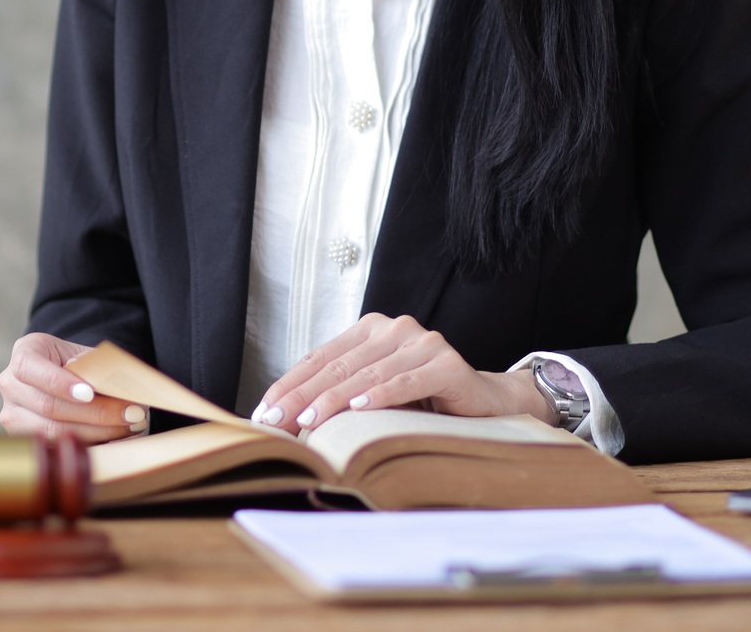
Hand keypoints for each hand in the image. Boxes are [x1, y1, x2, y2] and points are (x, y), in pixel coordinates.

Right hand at [0, 332, 147, 443]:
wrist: (65, 376)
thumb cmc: (78, 364)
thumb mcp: (87, 355)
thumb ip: (99, 368)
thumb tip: (121, 388)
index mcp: (24, 353)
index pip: (31, 368)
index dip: (60, 384)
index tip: (89, 394)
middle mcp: (11, 385)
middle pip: (48, 406)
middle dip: (95, 413)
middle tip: (132, 413)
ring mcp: (12, 415)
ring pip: (52, 432)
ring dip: (96, 432)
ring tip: (130, 426)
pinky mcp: (25, 439)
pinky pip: (57, 447)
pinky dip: (90, 444)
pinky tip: (115, 438)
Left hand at [252, 313, 555, 433]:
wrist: (487, 407)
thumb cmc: (423, 406)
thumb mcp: (374, 399)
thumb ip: (340, 398)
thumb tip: (285, 420)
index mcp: (371, 330)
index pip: (321, 358)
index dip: (290, 384)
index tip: (263, 412)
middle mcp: (396, 328)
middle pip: (339, 365)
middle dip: (302, 395)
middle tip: (275, 421)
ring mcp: (423, 342)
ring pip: (367, 374)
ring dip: (333, 399)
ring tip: (306, 420)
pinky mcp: (447, 364)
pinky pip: (406, 381)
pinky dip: (380, 395)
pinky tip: (358, 409)